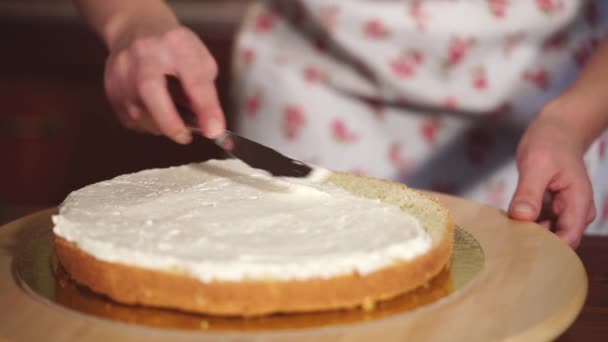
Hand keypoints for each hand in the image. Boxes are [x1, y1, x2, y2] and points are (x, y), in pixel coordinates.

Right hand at [104, 24, 224, 142]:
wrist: (136, 29)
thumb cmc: (175, 50)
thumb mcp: (200, 62)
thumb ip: (205, 93)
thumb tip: (209, 127)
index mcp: (175, 43)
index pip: (194, 78)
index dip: (205, 107)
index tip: (214, 131)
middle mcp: (143, 53)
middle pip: (149, 90)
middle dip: (169, 121)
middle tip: (185, 137)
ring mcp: (121, 69)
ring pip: (137, 111)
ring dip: (160, 124)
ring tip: (172, 117)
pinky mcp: (110, 86)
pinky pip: (129, 119)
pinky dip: (146, 123)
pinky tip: (154, 111)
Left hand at [509, 108, 594, 247]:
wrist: (557, 130)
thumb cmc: (550, 143)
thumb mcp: (536, 165)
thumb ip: (529, 192)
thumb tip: (521, 217)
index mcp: (579, 203)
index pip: (568, 239)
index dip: (547, 250)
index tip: (520, 252)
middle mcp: (576, 212)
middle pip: (557, 241)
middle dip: (533, 245)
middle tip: (504, 247)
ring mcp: (564, 211)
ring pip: (547, 234)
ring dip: (527, 236)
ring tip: (502, 237)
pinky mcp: (552, 209)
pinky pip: (539, 224)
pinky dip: (525, 225)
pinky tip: (507, 224)